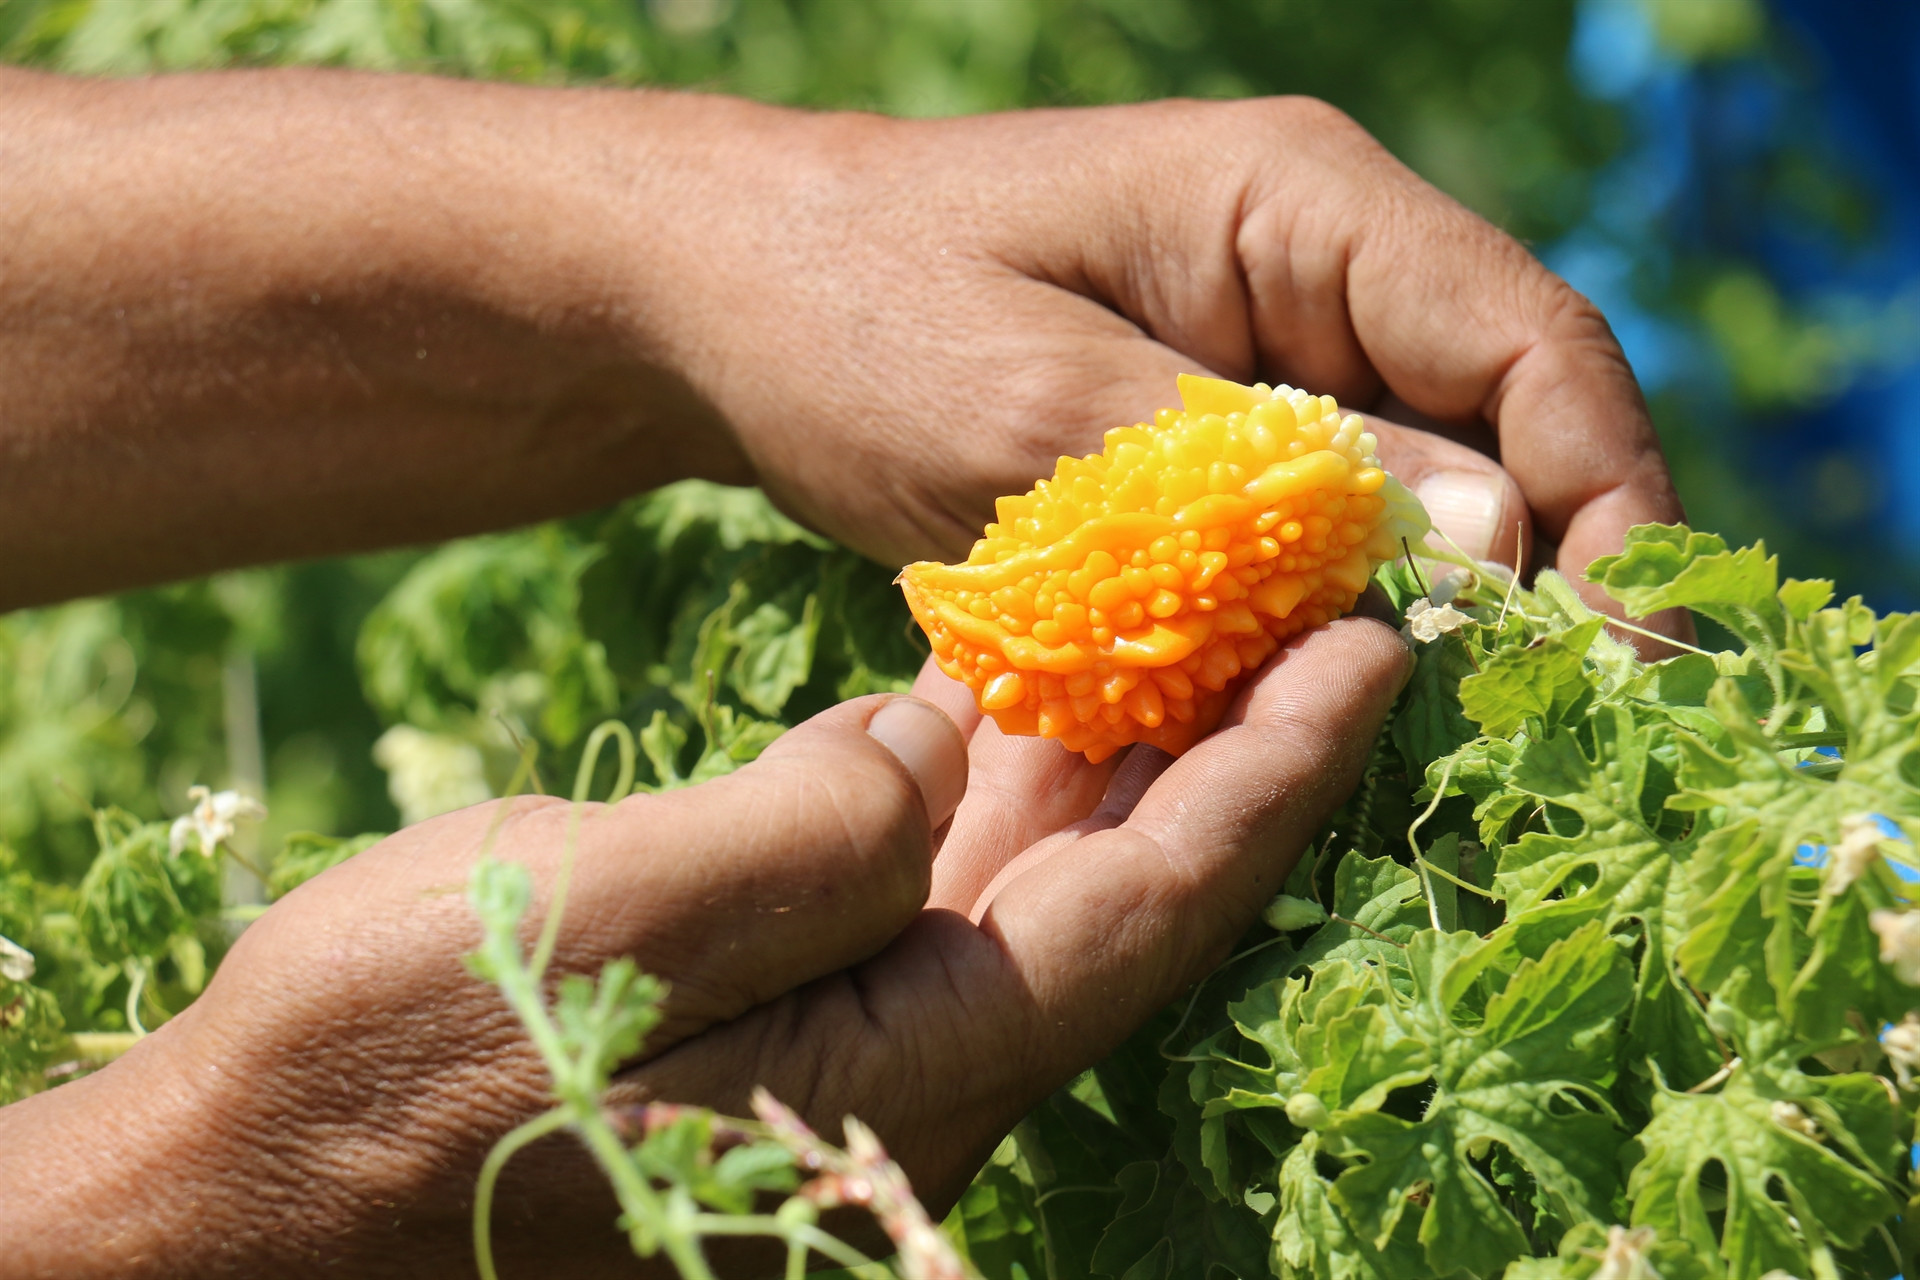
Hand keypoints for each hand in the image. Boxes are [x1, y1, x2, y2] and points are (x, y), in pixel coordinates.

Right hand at [0, 618, 1409, 1276]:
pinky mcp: (780, 1005)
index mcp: (905, 1063)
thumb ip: (802, 836)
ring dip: (1115, 747)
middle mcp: (914, 1062)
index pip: (1153, 908)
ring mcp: (849, 1039)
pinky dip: (983, 776)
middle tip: (1318, 599)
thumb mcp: (598, 920)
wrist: (256, 1200)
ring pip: (1035, 876)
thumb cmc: (397, 1068)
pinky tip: (1005, 684)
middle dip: (1230, 745)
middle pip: (1127, 890)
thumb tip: (934, 740)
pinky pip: (931, 876)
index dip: (1277, 776)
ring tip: (1195, 609)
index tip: (1374, 649)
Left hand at [662, 98, 1684, 633]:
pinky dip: (1331, 613)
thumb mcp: (1042, 412)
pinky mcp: (1211, 431)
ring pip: (1418, 487)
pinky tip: (1325, 703)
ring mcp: (1267, 351)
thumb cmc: (858, 319)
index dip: (1608, 498)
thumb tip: (1496, 538)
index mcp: (1300, 205)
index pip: (1530, 341)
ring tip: (1453, 737)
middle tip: (1557, 733)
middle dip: (1540, 573)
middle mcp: (1316, 266)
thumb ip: (1257, 478)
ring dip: (1436, 610)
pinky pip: (1319, 527)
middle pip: (1506, 419)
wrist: (725, 309)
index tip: (1624, 654)